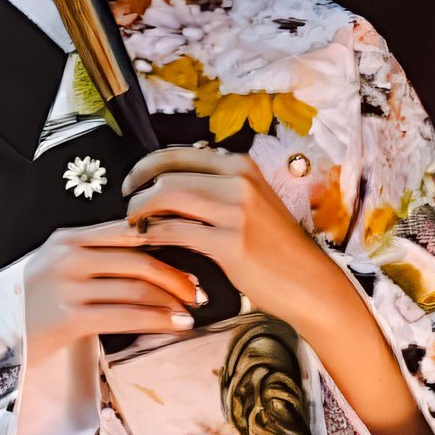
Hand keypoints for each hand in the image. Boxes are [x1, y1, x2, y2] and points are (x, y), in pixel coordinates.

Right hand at [22, 218, 206, 352]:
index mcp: (69, 237)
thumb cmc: (32, 300)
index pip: (129, 231)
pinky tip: (174, 326)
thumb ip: (94, 254)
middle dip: (176, 278)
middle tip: (198, 292)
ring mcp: (68, 287)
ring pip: (136, 290)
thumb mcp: (57, 264)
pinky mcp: (68, 318)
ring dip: (172, 303)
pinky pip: (125, 317)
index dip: (166, 243)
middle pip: (139, 261)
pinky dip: (157, 321)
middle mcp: (69, 257)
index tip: (190, 257)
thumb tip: (148, 259)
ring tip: (191, 312)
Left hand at [120, 146, 344, 331]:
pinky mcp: (230, 242)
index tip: (132, 182)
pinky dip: (153, 235)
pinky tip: (147, 242)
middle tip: (126, 206)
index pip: (180, 153)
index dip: (146, 166)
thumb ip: (217, 189)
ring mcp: (236, 210)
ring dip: (141, 211)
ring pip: (168, 197)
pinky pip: (176, 231)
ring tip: (133, 225)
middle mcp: (239, 181)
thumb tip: (169, 185)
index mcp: (242, 166)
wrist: (307, 281)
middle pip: (168, 173)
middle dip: (138, 189)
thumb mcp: (251, 204)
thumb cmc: (275, 248)